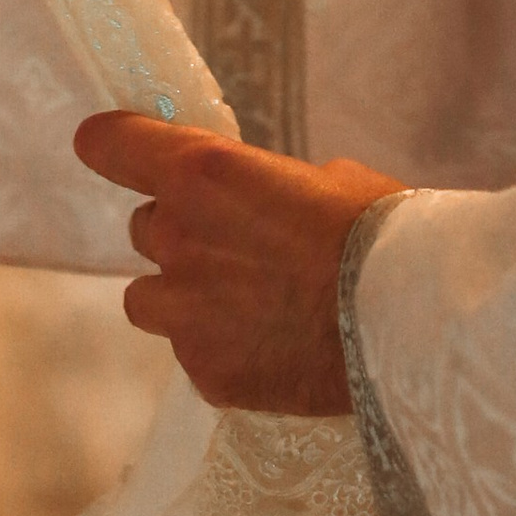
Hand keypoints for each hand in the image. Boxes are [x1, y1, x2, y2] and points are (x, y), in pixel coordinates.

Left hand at [72, 113, 405, 415]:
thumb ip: (274, 187)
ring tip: (240, 302)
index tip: (111, 144)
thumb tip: (273, 203)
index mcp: (203, 174)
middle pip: (144, 226)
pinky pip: (192, 351)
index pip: (111, 145)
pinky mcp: (204, 372)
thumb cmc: (378, 232)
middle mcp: (178, 239)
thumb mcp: (330, 180)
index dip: (112, 143)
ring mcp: (184, 314)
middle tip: (235, 241)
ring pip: (149, 297)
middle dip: (180, 229)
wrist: (404, 323)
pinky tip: (271, 347)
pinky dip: (219, 346)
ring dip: (181, 292)